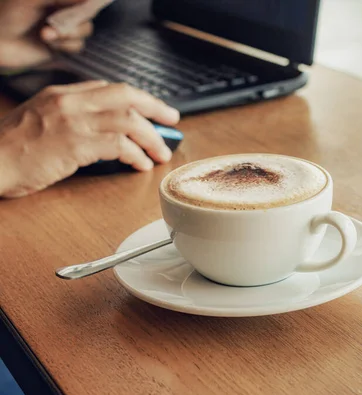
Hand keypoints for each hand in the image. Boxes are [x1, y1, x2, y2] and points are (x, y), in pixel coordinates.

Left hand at [0, 0, 94, 67]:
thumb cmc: (8, 14)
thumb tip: (87, 0)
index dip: (84, 5)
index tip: (79, 9)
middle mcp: (63, 9)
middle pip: (88, 14)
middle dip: (74, 21)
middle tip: (52, 23)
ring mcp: (64, 27)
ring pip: (85, 30)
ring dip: (66, 34)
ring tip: (44, 34)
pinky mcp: (63, 45)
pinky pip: (77, 45)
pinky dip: (64, 46)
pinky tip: (47, 43)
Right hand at [0, 81, 179, 197]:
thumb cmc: (14, 150)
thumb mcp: (41, 120)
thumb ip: (72, 116)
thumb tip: (108, 128)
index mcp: (62, 93)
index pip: (111, 88)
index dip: (138, 99)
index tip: (154, 110)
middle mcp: (70, 101)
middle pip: (126, 95)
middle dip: (155, 108)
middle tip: (172, 120)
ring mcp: (73, 121)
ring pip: (128, 120)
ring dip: (151, 137)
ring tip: (161, 151)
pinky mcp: (75, 144)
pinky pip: (119, 145)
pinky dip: (136, 154)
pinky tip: (141, 164)